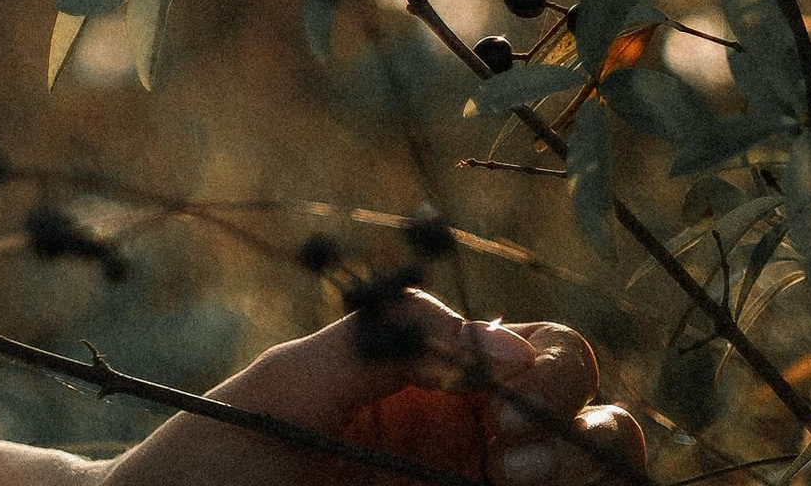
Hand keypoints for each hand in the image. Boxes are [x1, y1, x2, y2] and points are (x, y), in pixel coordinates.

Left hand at [109, 299, 648, 485]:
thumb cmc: (213, 459)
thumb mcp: (292, 380)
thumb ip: (384, 340)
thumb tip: (501, 344)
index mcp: (437, 387)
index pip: (545, 357)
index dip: (550, 371)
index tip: (503, 397)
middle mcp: (473, 450)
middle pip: (594, 420)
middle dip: (583, 426)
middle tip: (509, 454)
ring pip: (597, 479)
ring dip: (587, 469)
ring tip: (508, 483)